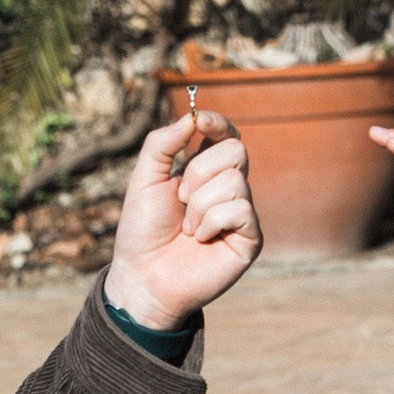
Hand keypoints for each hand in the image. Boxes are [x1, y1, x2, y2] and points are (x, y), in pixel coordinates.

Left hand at [105, 108, 261, 324]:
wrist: (143, 276)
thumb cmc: (142, 231)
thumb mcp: (144, 179)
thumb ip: (162, 144)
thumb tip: (191, 117)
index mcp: (205, 172)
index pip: (226, 136)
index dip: (218, 123)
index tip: (200, 121)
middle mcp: (228, 189)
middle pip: (236, 150)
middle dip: (199, 171)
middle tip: (180, 199)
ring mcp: (242, 214)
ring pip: (235, 181)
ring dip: (199, 204)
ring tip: (187, 228)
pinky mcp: (251, 239)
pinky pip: (241, 210)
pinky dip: (212, 222)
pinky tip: (201, 239)